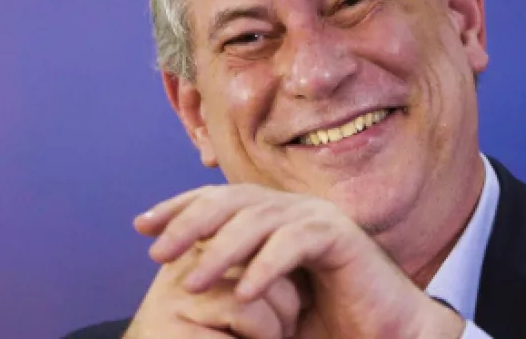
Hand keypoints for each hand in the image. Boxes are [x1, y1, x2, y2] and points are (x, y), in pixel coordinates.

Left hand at [135, 184, 464, 338]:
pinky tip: (244, 294)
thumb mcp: (265, 302)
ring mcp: (318, 219)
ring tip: (193, 281)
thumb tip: (178, 277)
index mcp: (274, 219)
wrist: (383, 335)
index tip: (141, 226)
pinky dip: (267, 267)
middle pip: (232, 201)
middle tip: (157, 251)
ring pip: (259, 219)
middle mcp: (294, 210)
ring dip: (222, 250)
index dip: (179, 207)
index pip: (219, 200)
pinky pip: (295, 243)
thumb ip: (232, 281)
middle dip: (190, 222)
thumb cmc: (324, 323)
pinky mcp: (341, 237)